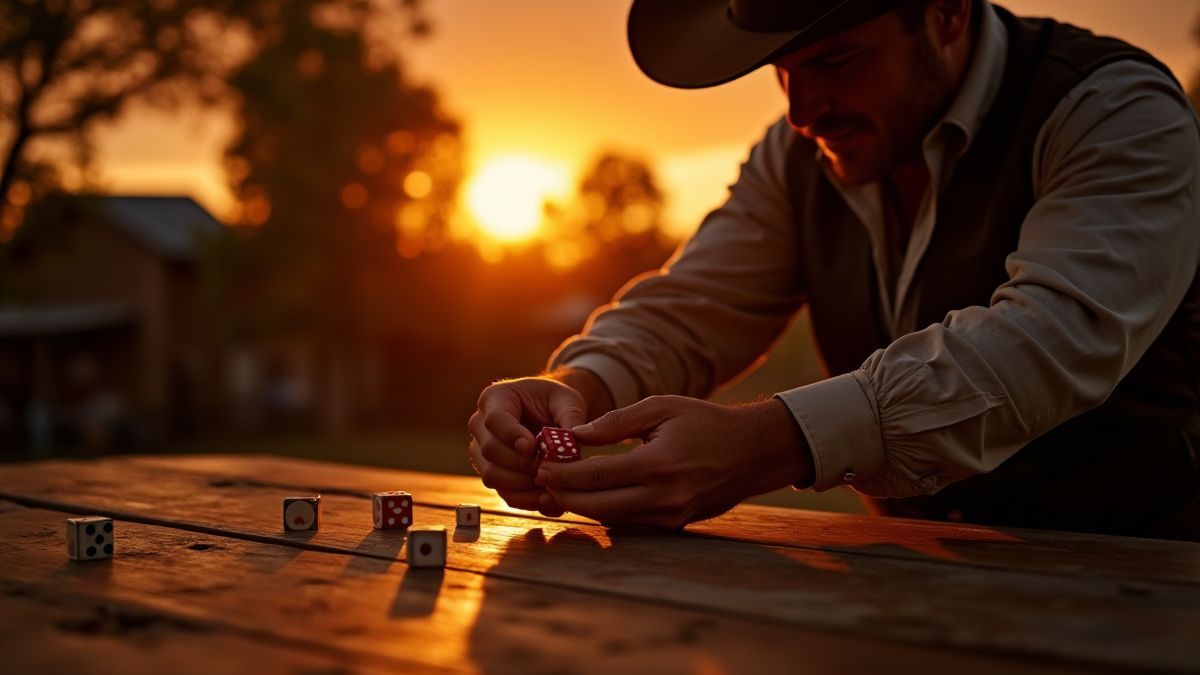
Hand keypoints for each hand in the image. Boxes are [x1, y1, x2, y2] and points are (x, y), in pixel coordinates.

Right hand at [467, 375, 589, 515]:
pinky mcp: (493, 474)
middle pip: (490, 450)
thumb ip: (570, 415)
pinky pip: (503, 492)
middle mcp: (481, 425)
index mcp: (495, 399)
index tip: (532, 446)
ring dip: (522, 485)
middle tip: (547, 468)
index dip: (512, 435)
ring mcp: (482, 452)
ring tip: (550, 484)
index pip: (495, 419)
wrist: (550, 414)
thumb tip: (573, 440)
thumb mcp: (567, 400)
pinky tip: (547, 498)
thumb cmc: (555, 402)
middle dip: (521, 463)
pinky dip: (525, 500)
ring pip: (491, 475)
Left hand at [535, 395, 813, 527]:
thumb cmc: (707, 423)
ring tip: (561, 488)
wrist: (753, 452)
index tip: (541, 466)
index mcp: (658, 464)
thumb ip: (616, 422)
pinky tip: (592, 496)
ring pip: (611, 520)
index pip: (596, 476)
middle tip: (543, 480)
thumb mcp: (662, 408)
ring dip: (582, 506)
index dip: (563, 474)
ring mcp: (670, 516)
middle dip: (565, 495)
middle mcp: (663, 497)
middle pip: (597, 506)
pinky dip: (607, 511)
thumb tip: (576, 434)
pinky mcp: (675, 525)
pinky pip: (630, 523)